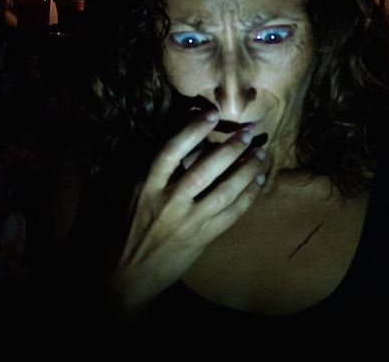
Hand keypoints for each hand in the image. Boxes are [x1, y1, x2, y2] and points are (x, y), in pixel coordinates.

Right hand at [109, 110, 265, 314]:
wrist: (127, 274)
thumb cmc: (130, 229)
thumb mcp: (136, 195)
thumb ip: (158, 173)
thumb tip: (191, 146)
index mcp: (147, 186)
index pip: (171, 151)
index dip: (192, 130)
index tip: (212, 114)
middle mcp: (168, 202)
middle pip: (204, 169)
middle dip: (230, 149)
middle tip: (248, 132)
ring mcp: (187, 222)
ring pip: (224, 191)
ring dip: (246, 171)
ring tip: (260, 154)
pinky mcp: (201, 238)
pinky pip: (231, 214)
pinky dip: (248, 196)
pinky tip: (259, 182)